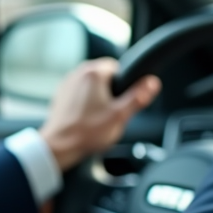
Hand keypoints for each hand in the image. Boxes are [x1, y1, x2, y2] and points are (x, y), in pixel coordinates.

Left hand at [39, 58, 161, 171]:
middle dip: (110, 91)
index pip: (117, 66)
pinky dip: (84, 103)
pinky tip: (86, 118)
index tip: (122, 99)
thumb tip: (153, 83)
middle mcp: (78, 73)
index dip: (124, 83)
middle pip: (103, 76)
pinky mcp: (61, 95)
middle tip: (111, 111)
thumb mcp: (119, 115)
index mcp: (93, 73)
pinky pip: (79, 94)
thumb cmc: (87, 132)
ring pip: (91, 85)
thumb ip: (138, 97)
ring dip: (97, 97)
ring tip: (97, 117)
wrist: (59, 146)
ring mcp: (67, 84)